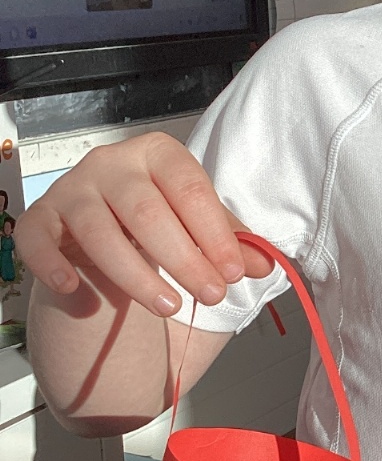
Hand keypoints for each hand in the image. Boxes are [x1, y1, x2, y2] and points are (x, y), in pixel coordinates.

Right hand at [16, 133, 271, 317]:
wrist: (101, 231)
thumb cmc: (157, 222)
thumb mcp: (197, 226)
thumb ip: (228, 242)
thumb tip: (265, 263)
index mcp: (156, 154)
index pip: (189, 189)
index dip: (214, 233)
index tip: (233, 272)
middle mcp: (110, 164)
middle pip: (147, 211)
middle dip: (183, 259)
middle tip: (210, 295)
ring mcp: (71, 189)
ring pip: (99, 232)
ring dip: (135, 275)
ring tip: (169, 306)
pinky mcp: (41, 219)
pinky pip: (37, 240)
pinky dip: (52, 266)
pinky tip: (75, 289)